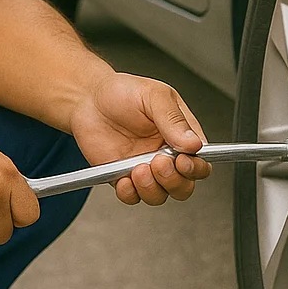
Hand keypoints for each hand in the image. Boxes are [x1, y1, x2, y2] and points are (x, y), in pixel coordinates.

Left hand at [68, 71, 211, 205]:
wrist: (87, 98)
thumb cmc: (122, 92)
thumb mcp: (153, 95)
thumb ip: (173, 119)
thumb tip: (194, 143)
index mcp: (180, 135)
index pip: (200, 161)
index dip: (196, 168)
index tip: (183, 161)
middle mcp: (164, 155)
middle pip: (184, 185)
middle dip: (174, 181)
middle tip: (158, 163)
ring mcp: (144, 168)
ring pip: (160, 195)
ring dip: (152, 188)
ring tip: (138, 169)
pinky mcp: (122, 176)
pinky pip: (132, 196)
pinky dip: (130, 193)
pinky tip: (124, 178)